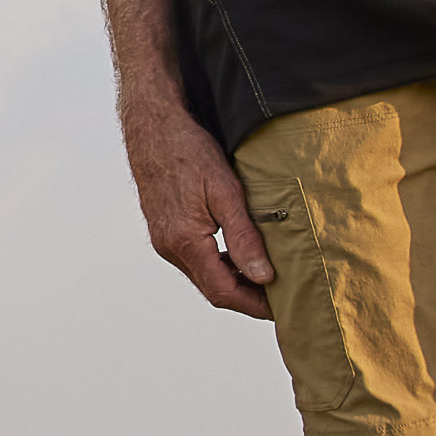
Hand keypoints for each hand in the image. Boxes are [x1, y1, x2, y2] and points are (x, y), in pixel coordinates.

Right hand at [121, 100, 276, 319]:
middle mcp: (170, 248)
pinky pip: (195, 261)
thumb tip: (264, 276)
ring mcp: (164, 241)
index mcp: (185, 242)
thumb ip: (244, 237)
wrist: (153, 129)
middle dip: (248, 297)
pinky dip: (219, 266)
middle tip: (282, 295)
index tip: (283, 306)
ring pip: (204, 276)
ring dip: (234, 281)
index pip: (224, 291)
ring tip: (267, 275)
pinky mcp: (164, 232)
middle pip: (213, 290)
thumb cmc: (189, 152)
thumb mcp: (226, 192)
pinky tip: (239, 255)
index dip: (255, 304)